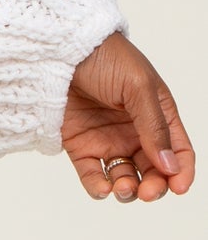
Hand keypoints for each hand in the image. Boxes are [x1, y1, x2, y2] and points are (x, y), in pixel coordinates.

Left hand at [62, 32, 194, 203]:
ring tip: (123, 187)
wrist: (58, 47)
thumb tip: (170, 166)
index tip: (178, 188)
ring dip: (128, 190)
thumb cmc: (105, 56)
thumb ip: (154, 126)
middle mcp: (135, 131)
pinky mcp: (80, 146)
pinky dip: (99, 188)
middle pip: (154, 171)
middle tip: (147, 192)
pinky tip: (103, 188)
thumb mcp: (138, 86)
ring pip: (126, 178)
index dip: (181, 172)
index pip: (178, 151)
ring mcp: (108, 139)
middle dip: (154, 187)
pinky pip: (93, 175)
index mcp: (157, 114)